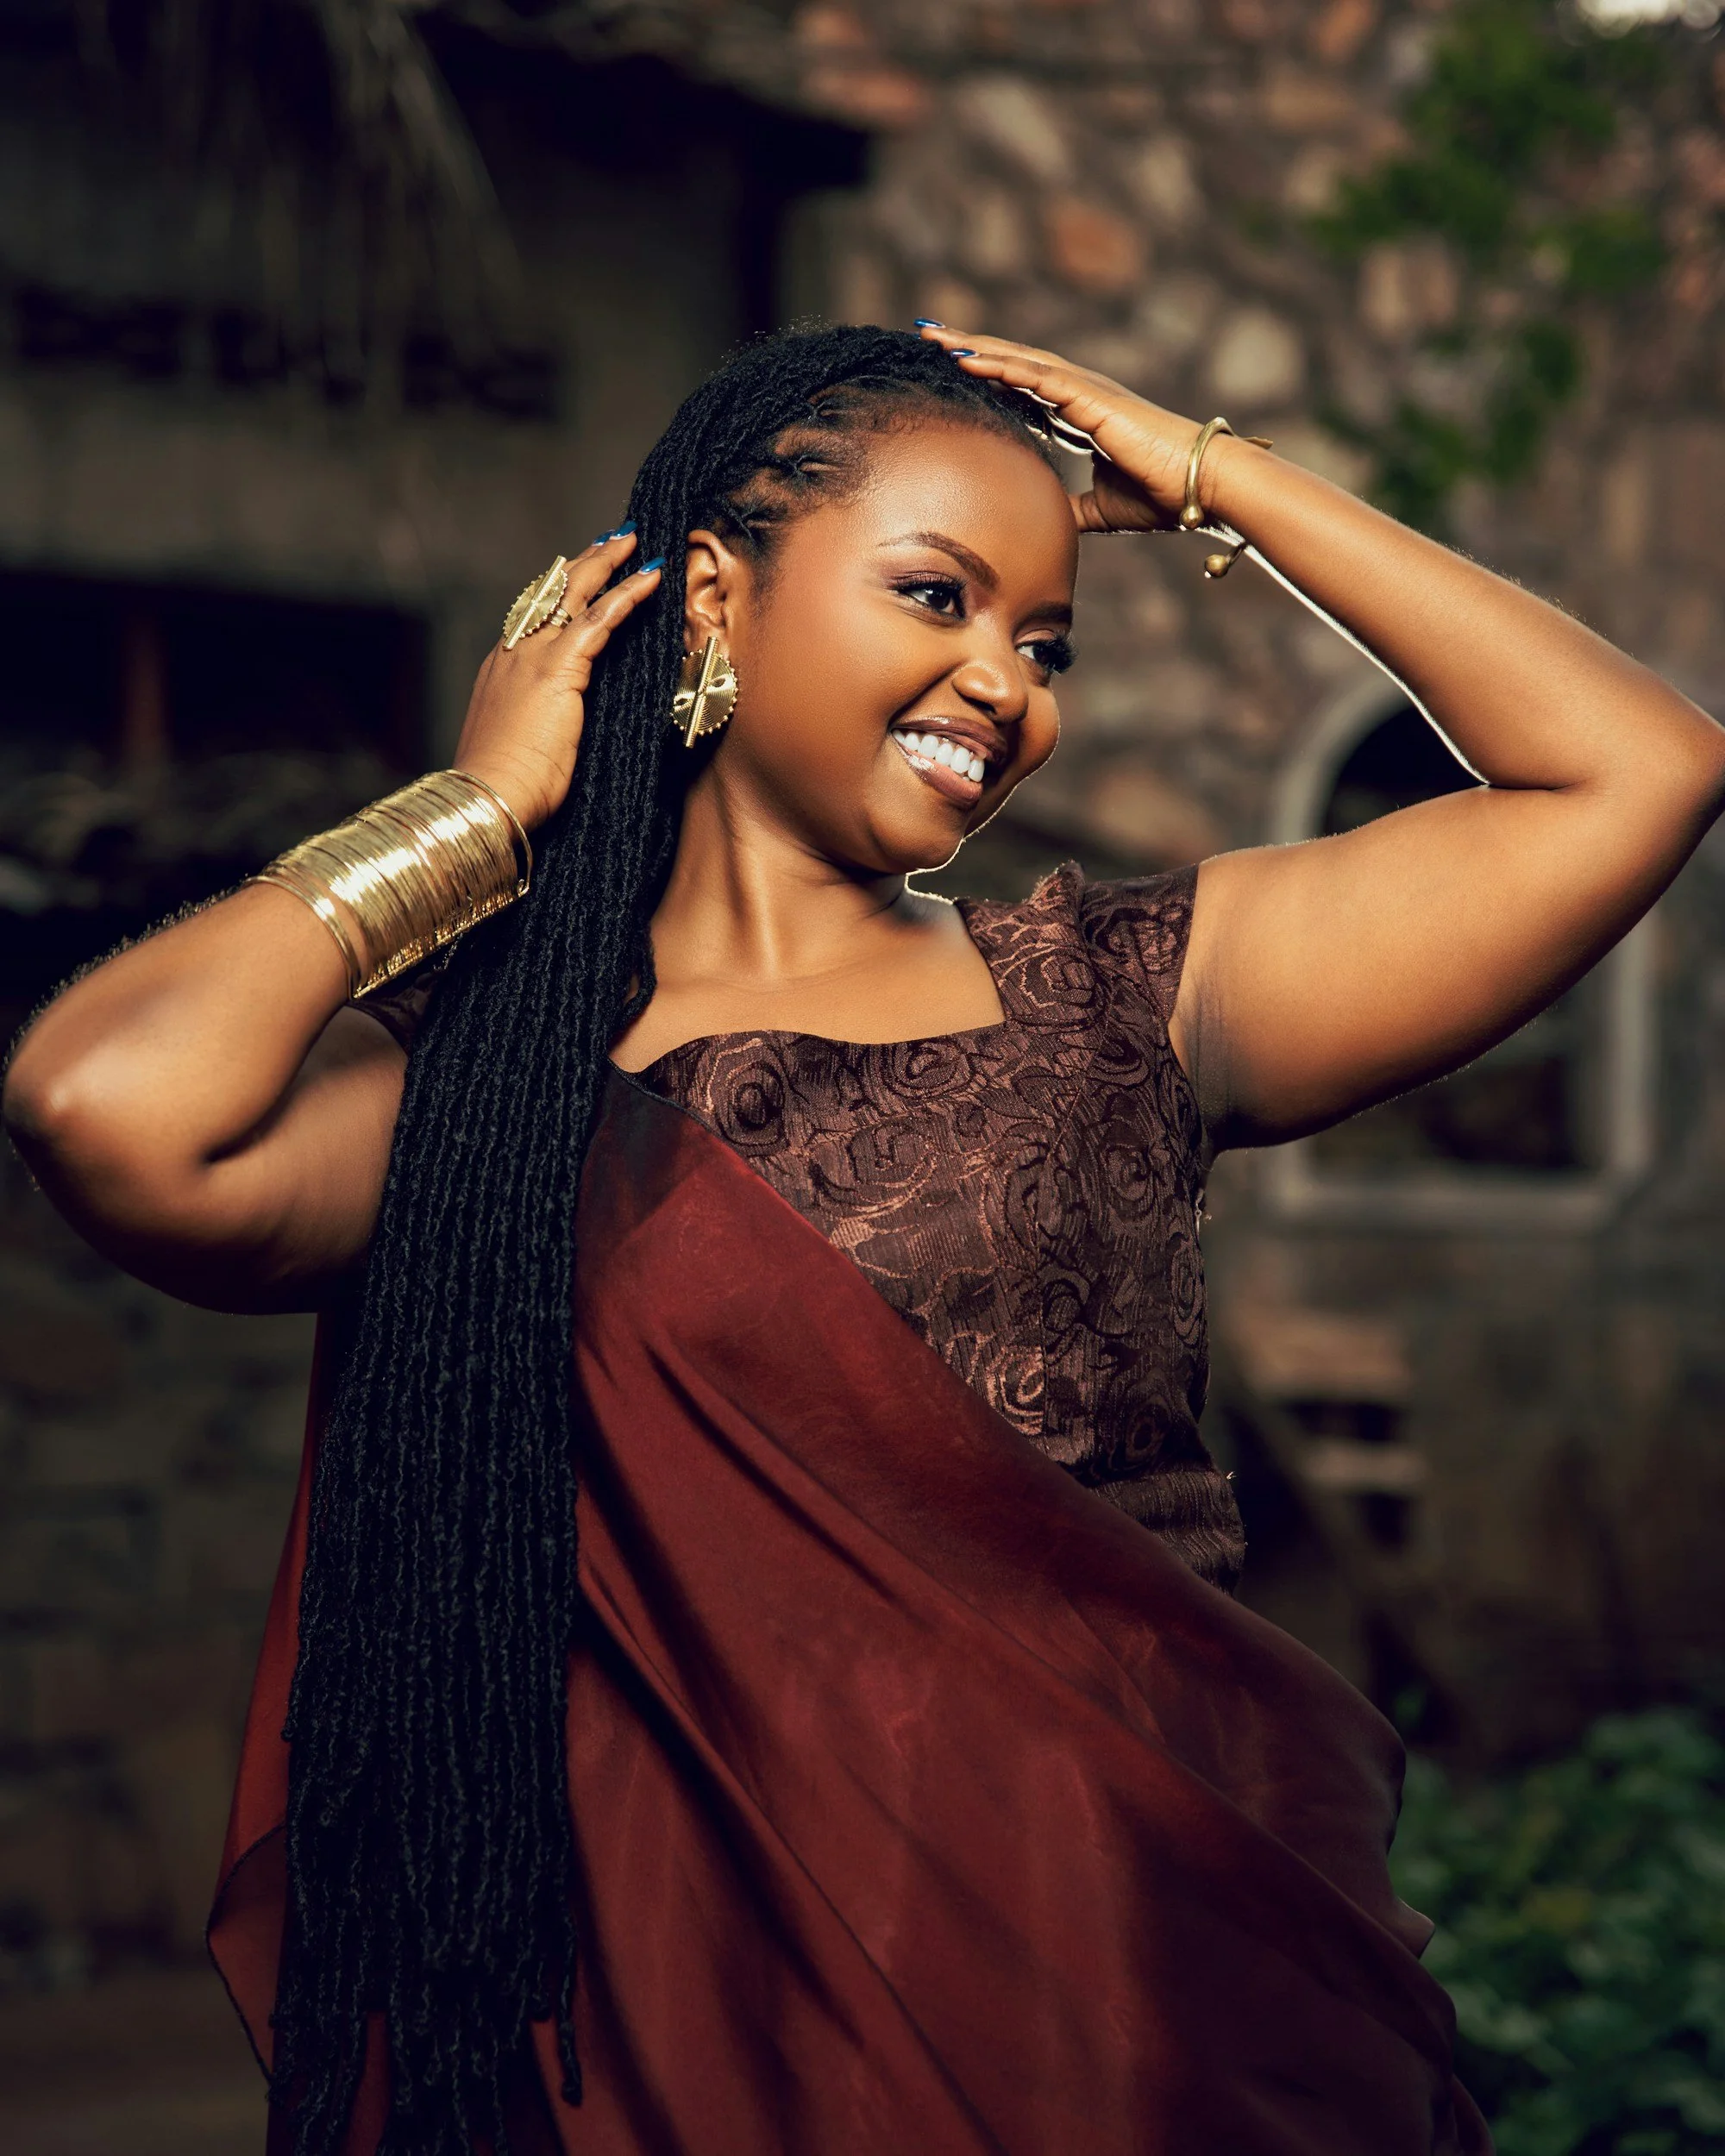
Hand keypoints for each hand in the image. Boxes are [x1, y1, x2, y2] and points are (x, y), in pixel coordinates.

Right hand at [453, 529, 662, 830]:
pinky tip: (648, 577)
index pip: (535, 615)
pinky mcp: (558, 668)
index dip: (561, 590)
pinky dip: (626, 594)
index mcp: (503, 670)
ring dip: (606, 564)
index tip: (579, 571)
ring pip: (574, 594)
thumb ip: (541, 720)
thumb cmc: (507, 786)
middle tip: (614, 540)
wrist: (490, 797)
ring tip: (633, 543)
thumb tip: (563, 723)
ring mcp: (533, 656)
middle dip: (585, 563)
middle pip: (551, 591)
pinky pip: (599, 619)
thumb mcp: (523, 743)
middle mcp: (514, 652)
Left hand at [916, 326, 1215, 535]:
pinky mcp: (1092, 398)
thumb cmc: (1162, 495)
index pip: (1022, 386)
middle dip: (970, 347)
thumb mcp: (1101, 510)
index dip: (986, 373)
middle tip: (927, 334)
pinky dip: (1001, 366)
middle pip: (1013, 362)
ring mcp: (1086, 390)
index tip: (949, 365)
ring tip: (935, 337)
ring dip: (975, 347)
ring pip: (1019, 360)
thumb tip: (1047, 519)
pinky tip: (968, 360)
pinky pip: (1037, 376)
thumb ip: (1072, 508)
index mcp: (1080, 413)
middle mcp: (1080, 393)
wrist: (1198, 487)